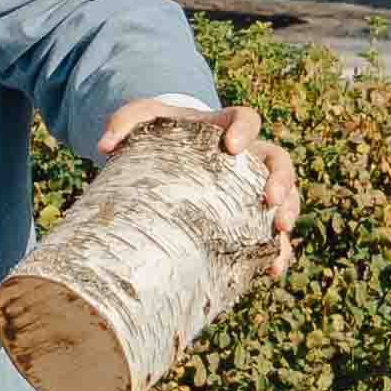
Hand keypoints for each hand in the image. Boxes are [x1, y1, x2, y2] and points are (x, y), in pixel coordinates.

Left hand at [102, 87, 298, 279]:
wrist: (166, 157)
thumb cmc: (157, 133)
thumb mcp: (140, 120)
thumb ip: (122, 123)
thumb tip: (102, 147)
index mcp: (225, 125)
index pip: (247, 119)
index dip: (245, 131)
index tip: (232, 148)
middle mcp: (249, 155)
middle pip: (279, 160)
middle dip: (281, 180)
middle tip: (269, 199)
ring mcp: (253, 186)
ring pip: (286, 196)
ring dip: (288, 213)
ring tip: (279, 233)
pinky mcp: (249, 215)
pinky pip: (271, 232)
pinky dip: (275, 250)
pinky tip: (270, 271)